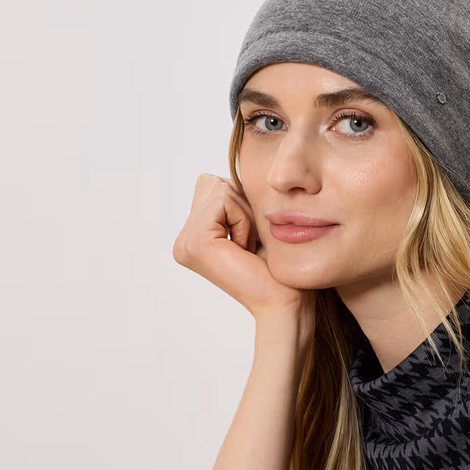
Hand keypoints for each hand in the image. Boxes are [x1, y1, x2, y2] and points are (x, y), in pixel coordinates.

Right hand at [172, 174, 315, 327]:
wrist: (287, 303)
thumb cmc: (280, 269)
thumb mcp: (255, 224)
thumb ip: (237, 200)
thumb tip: (227, 165)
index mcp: (193, 237)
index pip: (214, 185)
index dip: (242, 204)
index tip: (253, 240)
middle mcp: (183, 241)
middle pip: (213, 182)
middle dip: (242, 205)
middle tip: (253, 244)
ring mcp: (185, 243)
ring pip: (219, 188)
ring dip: (244, 213)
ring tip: (251, 248)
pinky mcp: (196, 243)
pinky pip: (224, 201)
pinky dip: (243, 219)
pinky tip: (247, 250)